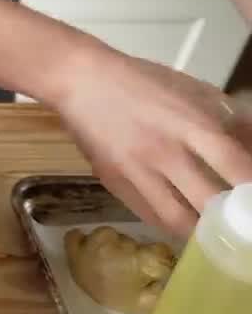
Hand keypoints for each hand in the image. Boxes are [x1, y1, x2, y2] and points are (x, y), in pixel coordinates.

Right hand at [52, 49, 251, 237]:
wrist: (78, 80)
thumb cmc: (139, 80)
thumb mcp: (191, 89)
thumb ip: (227, 118)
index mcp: (189, 124)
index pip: (235, 165)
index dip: (251, 189)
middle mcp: (164, 152)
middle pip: (208, 202)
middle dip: (229, 219)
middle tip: (236, 223)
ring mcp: (136, 171)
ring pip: (176, 219)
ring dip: (199, 231)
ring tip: (211, 233)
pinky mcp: (113, 182)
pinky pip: (148, 214)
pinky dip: (169, 222)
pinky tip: (180, 221)